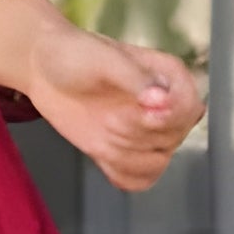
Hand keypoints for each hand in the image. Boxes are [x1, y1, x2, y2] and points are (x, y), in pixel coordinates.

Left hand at [0, 0, 201, 193]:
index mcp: (169, 78)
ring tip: (104, 128)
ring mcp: (146, 132)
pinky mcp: (125, 151)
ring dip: (124, 154)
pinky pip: (139, 179)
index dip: (167, 116)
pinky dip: (120, 173)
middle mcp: (165, 107)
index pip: (189, 109)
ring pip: (155, 164)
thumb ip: (135, 77)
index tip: (143, 109)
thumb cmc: (75, 54)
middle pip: (171, 140)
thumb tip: (160, 100)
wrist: (44, 69)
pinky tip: (103, 153)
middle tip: (110, 114)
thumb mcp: (105, 58)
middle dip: (134, 132)